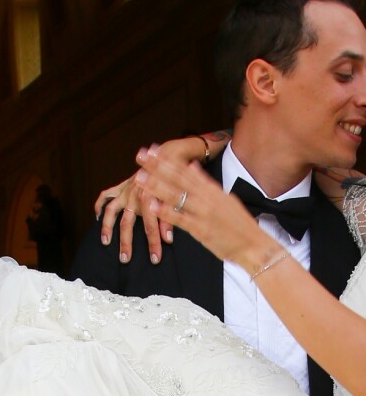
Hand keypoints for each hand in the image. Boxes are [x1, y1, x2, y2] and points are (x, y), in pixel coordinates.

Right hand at [94, 172, 172, 263]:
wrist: (167, 156)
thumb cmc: (173, 180)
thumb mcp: (175, 199)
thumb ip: (170, 219)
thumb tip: (168, 239)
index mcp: (149, 197)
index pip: (151, 226)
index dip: (153, 243)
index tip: (155, 258)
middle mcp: (134, 195)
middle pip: (127, 223)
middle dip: (126, 242)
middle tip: (125, 259)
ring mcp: (125, 191)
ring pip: (111, 210)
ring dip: (106, 226)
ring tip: (105, 242)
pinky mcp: (121, 186)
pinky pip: (106, 195)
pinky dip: (99, 205)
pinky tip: (97, 217)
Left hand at [136, 147, 273, 272]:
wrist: (254, 245)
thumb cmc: (238, 223)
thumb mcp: (224, 197)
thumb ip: (205, 181)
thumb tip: (192, 164)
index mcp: (212, 189)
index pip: (185, 170)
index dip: (168, 159)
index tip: (153, 150)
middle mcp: (207, 197)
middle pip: (178, 178)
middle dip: (157, 166)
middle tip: (141, 156)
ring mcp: (203, 212)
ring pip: (176, 196)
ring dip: (156, 186)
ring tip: (139, 177)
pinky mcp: (201, 229)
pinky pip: (180, 219)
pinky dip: (166, 212)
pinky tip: (152, 206)